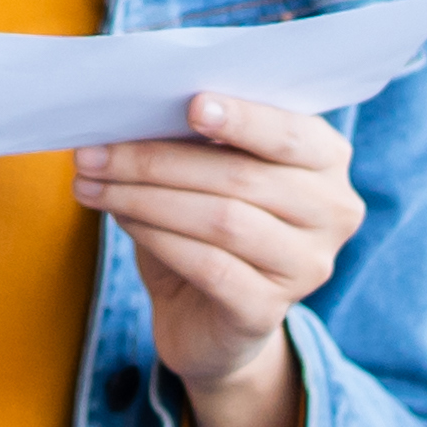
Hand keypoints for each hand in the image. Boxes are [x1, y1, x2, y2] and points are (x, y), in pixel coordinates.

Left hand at [78, 91, 359, 426]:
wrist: (208, 321)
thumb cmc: (208, 225)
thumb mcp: (208, 173)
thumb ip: (196, 139)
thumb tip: (134, 112)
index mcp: (327, 160)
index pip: (292, 134)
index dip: (244, 118)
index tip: (191, 105)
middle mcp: (332, 212)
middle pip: (242, 177)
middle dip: (157, 161)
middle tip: (93, 153)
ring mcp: (307, 266)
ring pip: (223, 220)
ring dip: (146, 198)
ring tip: (93, 185)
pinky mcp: (268, 310)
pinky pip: (209, 267)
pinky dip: (157, 237)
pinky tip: (122, 220)